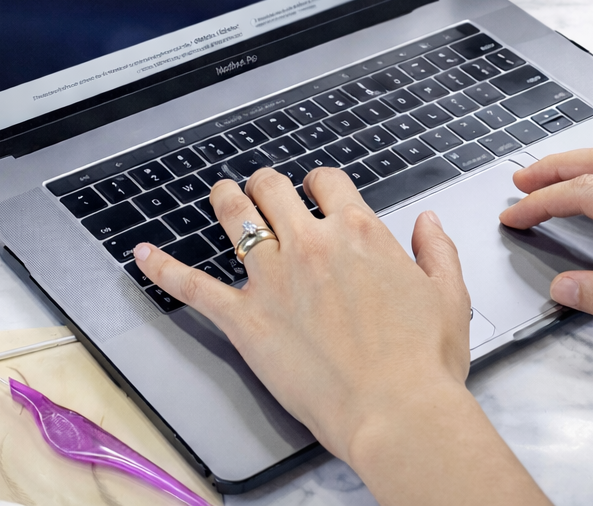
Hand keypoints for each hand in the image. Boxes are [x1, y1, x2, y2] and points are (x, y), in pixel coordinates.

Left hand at [134, 167, 548, 505]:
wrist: (396, 410)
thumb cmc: (424, 363)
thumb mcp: (449, 297)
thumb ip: (436, 252)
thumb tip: (427, 222)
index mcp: (358, 233)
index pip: (325, 182)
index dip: (318, 185)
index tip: (316, 194)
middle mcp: (310, 244)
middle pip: (271, 188)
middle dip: (266, 186)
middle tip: (263, 192)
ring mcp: (272, 278)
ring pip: (234, 217)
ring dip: (225, 200)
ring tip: (220, 195)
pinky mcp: (245, 317)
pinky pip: (194, 284)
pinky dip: (163, 267)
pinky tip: (143, 255)